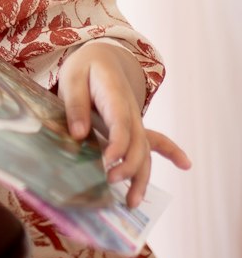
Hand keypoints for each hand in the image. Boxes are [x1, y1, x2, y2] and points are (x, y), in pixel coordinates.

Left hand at [57, 40, 190, 208]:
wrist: (103, 55)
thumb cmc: (85, 68)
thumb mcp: (72, 78)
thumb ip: (74, 105)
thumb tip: (79, 135)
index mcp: (114, 96)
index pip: (120, 124)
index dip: (117, 144)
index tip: (107, 162)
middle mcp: (131, 112)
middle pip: (137, 143)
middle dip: (128, 166)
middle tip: (111, 181)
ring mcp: (135, 121)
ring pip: (145, 150)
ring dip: (141, 176)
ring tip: (132, 201)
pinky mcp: (134, 128)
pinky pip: (155, 142)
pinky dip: (170, 152)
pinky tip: (185, 164)